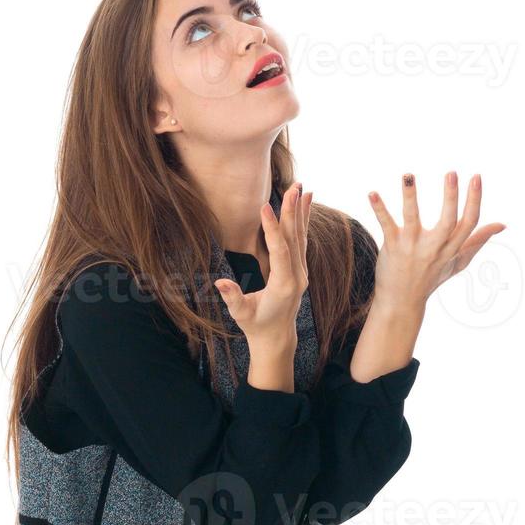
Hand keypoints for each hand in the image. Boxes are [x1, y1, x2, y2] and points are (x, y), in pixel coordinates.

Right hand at [214, 183, 311, 347]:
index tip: (266, 207)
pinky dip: (302, 222)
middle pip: (295, 239)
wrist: (277, 337)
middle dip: (292, 212)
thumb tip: (219, 283)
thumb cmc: (256, 325)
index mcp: (284, 285)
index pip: (280, 251)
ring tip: (302, 188)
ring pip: (301, 237)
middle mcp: (298, 275)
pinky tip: (305, 204)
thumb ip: (233, 298)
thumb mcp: (241, 314)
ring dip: (300, 212)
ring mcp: (302, 271)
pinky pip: (302, 241)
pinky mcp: (301, 269)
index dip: (273, 229)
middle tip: (293, 188)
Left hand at [366, 171, 504, 309]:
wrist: (402, 302)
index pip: (469, 223)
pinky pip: (386, 224)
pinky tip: (372, 192)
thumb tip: (502, 225)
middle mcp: (434, 247)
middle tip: (451, 173)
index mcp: (452, 248)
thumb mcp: (458, 261)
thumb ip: (478, 241)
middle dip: (450, 197)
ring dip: (410, 196)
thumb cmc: (432, 277)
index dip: (474, 200)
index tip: (476, 177)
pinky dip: (379, 208)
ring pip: (412, 218)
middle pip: (447, 221)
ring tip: (408, 174)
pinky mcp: (393, 246)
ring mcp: (412, 247)